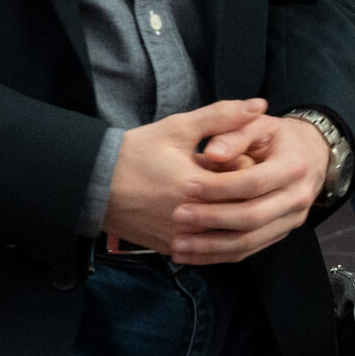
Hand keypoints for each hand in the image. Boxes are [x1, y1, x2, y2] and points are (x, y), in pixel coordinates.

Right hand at [102, 99, 271, 256]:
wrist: (94, 184)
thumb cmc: (136, 153)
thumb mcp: (178, 128)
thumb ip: (222, 116)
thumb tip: (260, 105)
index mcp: (197, 189)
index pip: (249, 184)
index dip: (249, 168)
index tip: (237, 157)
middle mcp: (191, 221)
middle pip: (242, 211)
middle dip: (245, 193)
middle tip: (233, 175)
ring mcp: (182, 240)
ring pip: (229, 235)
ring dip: (235, 216)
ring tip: (223, 194)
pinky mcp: (173, 250)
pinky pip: (210, 250)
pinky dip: (221, 235)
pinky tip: (218, 216)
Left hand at [171, 114, 330, 262]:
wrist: (308, 156)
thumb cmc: (274, 138)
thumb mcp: (259, 125)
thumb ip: (234, 134)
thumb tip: (212, 153)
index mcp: (294, 166)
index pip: (254, 182)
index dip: (219, 186)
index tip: (186, 186)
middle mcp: (298, 197)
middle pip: (253, 216)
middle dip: (212, 218)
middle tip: (178, 215)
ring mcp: (291, 219)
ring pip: (250, 241)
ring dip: (211, 246)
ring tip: (178, 244)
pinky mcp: (280, 233)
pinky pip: (248, 251)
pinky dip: (217, 256)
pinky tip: (191, 254)